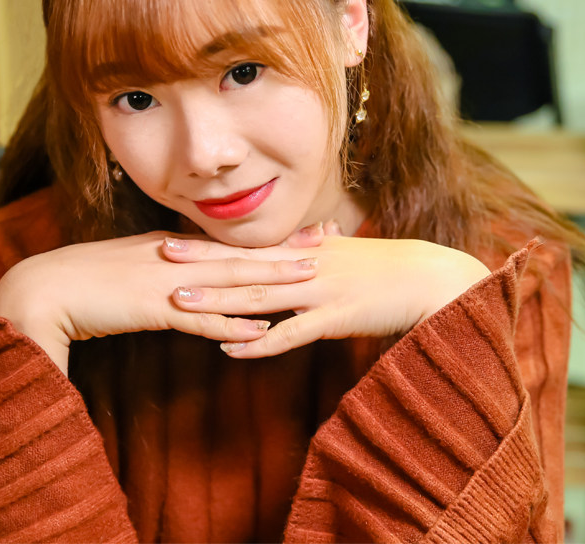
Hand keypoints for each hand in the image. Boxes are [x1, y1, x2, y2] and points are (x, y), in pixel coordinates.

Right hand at [0, 230, 322, 374]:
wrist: (44, 288)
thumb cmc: (85, 280)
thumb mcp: (133, 267)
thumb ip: (165, 269)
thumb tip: (191, 276)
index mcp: (175, 247)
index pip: (234, 242)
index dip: (274, 238)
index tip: (309, 233)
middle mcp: (178, 258)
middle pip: (243, 254)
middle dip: (287, 250)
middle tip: (329, 243)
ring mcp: (168, 281)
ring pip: (231, 281)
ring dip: (272, 281)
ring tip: (310, 280)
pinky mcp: (153, 307)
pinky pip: (201, 319)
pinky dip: (233, 324)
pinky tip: (261, 329)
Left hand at [165, 235, 490, 357]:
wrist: (427, 277)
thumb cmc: (385, 266)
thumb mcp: (347, 252)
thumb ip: (321, 246)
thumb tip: (312, 234)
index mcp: (302, 251)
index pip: (245, 247)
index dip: (207, 244)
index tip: (170, 239)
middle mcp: (304, 265)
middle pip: (243, 265)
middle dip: (200, 263)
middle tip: (158, 259)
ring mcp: (319, 290)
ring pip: (260, 296)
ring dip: (219, 302)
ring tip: (181, 305)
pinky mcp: (337, 316)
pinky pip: (293, 332)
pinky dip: (262, 341)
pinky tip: (233, 349)